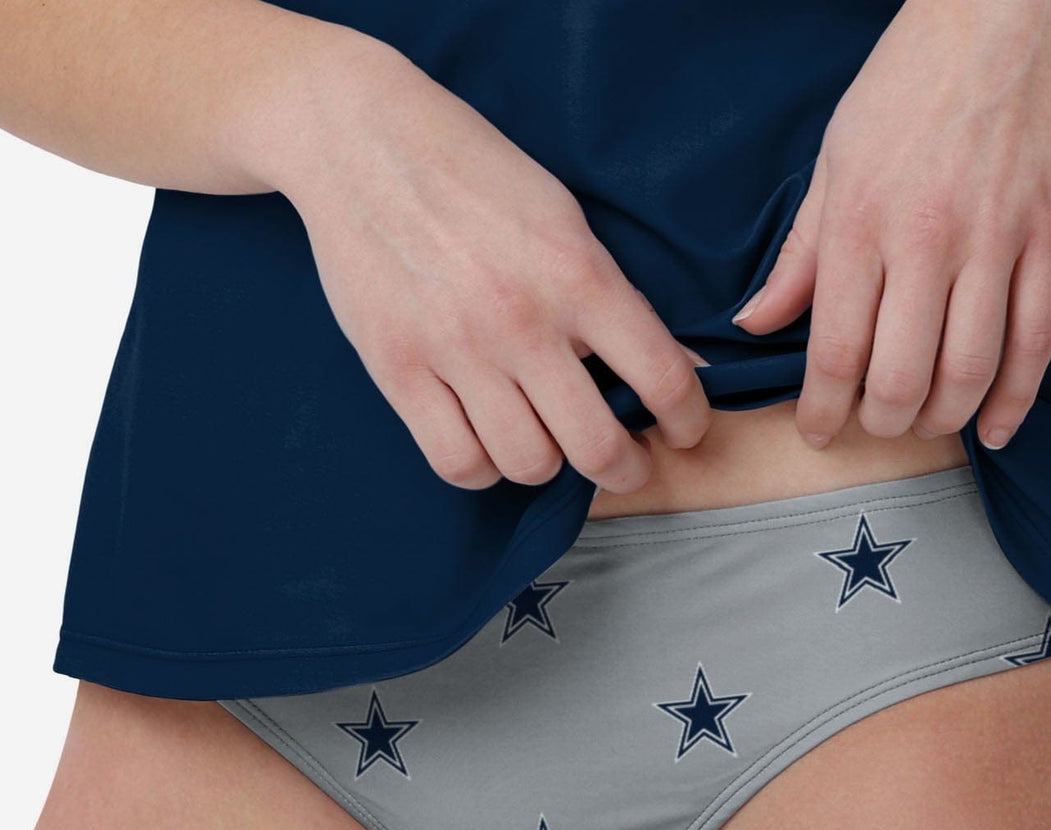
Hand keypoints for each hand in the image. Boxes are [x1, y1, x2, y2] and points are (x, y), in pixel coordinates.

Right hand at [267, 36, 709, 492]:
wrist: (363, 141)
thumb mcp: (561, 215)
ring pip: (527, 464)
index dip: (687, 421)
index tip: (683, 432)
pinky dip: (483, 467)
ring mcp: (456, 351)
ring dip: (547, 463)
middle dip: (623, 467)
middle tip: (623, 462)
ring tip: (545, 439)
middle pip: (596, 447)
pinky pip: (458, 462)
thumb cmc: (472, 174)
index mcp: (576, 273)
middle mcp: (521, 321)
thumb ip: (612, 295)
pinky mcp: (400, 371)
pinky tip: (488, 441)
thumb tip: (677, 365)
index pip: (661, 377)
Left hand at [734, 0, 1050, 450]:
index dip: (823, 411)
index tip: (817, 429)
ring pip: (967, 371)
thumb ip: (800, 254)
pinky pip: (1035, 343)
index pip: (835, 353)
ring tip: (925, 420)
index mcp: (862, 223)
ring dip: (942, 418)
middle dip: (882, 422)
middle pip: (901, 378)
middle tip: (875, 423)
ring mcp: (996, 241)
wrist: (1009, 13)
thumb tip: (757, 323)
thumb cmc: (912, 82)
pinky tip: (992, 427)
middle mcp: (927, 238)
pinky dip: (1014, 400)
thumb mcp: (836, 160)